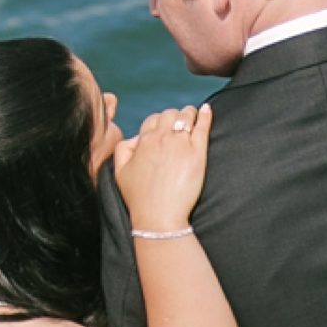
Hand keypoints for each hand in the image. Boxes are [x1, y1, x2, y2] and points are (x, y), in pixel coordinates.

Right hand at [113, 103, 211, 230]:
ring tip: (193, 116)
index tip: (164, 130)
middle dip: (175, 116)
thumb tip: (136, 138)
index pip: (153, 120)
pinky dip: (205, 115)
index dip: (159, 123)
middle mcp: (162, 138)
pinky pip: (202, 126)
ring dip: (189, 114)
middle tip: (180, 124)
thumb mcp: (119, 171)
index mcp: (144, 141)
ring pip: (186, 116)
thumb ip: (122, 149)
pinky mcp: (197, 153)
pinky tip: (206, 110)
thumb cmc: (139, 198)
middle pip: (170, 114)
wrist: (158, 216)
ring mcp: (181, 144)